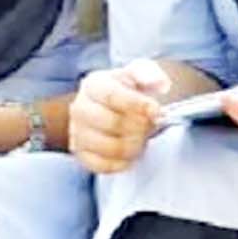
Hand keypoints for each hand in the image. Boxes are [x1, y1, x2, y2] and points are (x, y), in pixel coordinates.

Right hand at [70, 59, 170, 174]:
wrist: (114, 108)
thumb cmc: (127, 90)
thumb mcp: (139, 73)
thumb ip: (149, 73)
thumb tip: (159, 83)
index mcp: (93, 84)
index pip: (111, 96)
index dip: (137, 104)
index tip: (156, 111)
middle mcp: (80, 108)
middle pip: (111, 123)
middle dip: (139, 127)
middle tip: (150, 125)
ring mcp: (78, 133)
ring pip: (108, 147)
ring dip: (134, 146)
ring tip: (142, 138)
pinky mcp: (81, 154)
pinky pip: (103, 165)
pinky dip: (123, 162)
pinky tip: (131, 151)